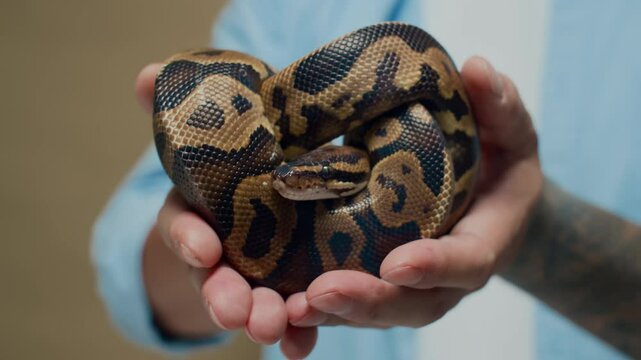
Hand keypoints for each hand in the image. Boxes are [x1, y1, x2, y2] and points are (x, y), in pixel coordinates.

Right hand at [137, 64, 315, 357]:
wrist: (277, 189)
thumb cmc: (243, 160)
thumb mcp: (218, 133)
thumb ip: (185, 111)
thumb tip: (147, 75)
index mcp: (202, 212)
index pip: (185, 225)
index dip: (189, 236)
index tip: (202, 246)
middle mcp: (225, 250)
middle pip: (217, 276)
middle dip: (223, 294)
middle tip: (236, 310)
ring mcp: (260, 274)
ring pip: (255, 300)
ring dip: (262, 317)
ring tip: (273, 329)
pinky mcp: (296, 288)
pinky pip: (295, 315)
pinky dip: (297, 333)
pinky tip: (302, 345)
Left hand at [285, 57, 541, 334]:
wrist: (485, 197)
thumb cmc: (499, 162)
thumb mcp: (509, 131)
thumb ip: (499, 105)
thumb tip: (474, 67)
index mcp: (485, 240)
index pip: (467, 262)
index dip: (435, 267)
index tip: (396, 264)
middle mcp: (449, 276)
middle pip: (414, 304)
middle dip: (370, 301)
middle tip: (322, 292)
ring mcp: (416, 286)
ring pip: (380, 313)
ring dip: (336, 314)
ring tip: (292, 307)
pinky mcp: (384, 282)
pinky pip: (355, 305)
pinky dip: (322, 312)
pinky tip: (283, 304)